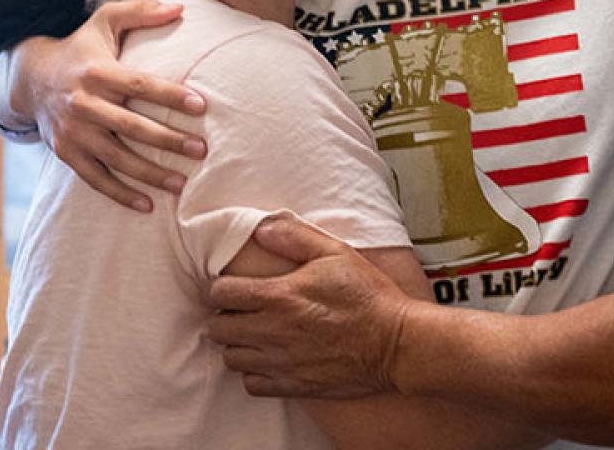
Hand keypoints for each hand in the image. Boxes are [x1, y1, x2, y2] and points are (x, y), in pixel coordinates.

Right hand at [11, 0, 206, 210]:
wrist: (31, 77)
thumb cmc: (83, 47)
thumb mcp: (106, 20)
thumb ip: (142, 11)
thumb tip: (180, 7)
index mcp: (98, 72)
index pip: (140, 85)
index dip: (170, 96)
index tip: (201, 106)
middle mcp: (84, 104)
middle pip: (131, 126)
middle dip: (167, 140)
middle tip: (201, 150)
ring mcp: (73, 132)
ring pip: (116, 158)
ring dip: (150, 173)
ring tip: (183, 182)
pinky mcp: (66, 153)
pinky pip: (95, 179)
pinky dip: (120, 194)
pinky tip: (148, 204)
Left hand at [207, 217, 410, 398]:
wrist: (395, 342)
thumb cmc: (367, 294)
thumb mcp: (336, 252)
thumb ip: (295, 236)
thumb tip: (262, 228)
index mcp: (279, 296)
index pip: (221, 293)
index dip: (223, 286)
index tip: (236, 285)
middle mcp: (272, 332)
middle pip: (218, 328)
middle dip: (226, 314)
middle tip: (244, 307)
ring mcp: (280, 362)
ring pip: (231, 357)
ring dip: (238, 343)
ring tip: (257, 331)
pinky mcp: (292, 385)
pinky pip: (251, 384)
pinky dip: (254, 370)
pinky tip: (270, 355)